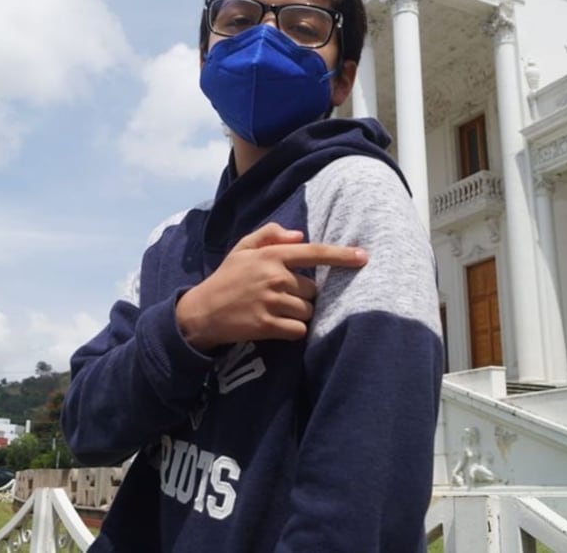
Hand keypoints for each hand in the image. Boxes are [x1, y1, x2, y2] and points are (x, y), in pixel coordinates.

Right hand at [175, 222, 367, 350]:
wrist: (202, 312)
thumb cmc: (227, 278)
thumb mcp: (242, 248)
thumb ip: (270, 236)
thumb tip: (300, 236)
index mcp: (271, 256)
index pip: (314, 253)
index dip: (341, 255)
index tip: (364, 257)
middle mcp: (275, 277)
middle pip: (313, 290)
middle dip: (303, 295)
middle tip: (281, 296)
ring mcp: (271, 302)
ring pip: (308, 311)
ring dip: (299, 313)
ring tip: (276, 311)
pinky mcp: (268, 325)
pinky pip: (299, 329)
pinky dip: (293, 330)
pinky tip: (277, 325)